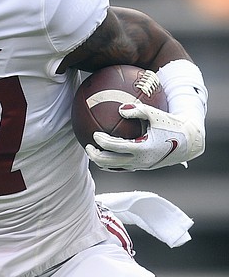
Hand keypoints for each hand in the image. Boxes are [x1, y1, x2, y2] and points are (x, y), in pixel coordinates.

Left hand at [84, 101, 204, 170]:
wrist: (189, 142)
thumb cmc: (171, 124)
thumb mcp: (157, 114)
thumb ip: (138, 110)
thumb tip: (120, 108)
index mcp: (143, 149)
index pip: (115, 147)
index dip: (102, 142)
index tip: (94, 134)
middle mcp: (140, 161)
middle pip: (110, 162)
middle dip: (95, 156)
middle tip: (87, 146)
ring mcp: (141, 166)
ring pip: (115, 167)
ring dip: (101, 161)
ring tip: (92, 152)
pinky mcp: (143, 167)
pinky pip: (123, 167)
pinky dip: (111, 163)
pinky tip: (105, 156)